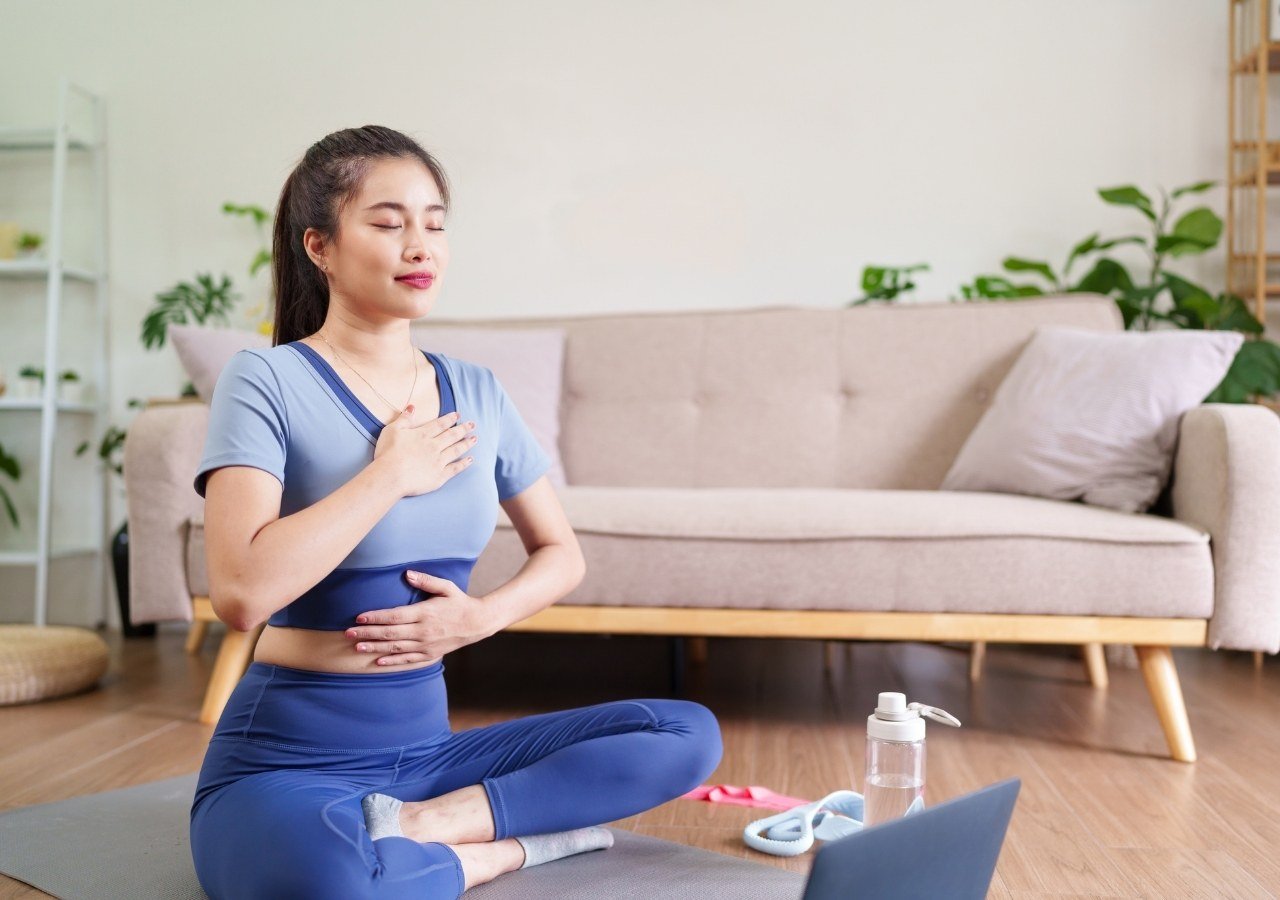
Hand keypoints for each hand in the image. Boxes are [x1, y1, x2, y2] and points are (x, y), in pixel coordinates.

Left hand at [346, 571, 490, 665]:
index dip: (375, 617)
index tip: (359, 618)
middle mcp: (423, 631)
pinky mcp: (430, 654)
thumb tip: (407, 574)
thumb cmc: (459, 602)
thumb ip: (426, 580)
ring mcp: (426, 645)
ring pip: (395, 648)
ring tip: (357, 648)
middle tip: (348, 634)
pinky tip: (378, 661)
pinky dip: (392, 661)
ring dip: (375, 648)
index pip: (394, 616)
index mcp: (425, 613)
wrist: (477, 623)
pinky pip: (407, 660)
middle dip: (367, 634)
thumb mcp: (446, 587)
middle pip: (390, 634)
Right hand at [374, 405, 478, 497]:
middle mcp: (433, 446)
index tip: (458, 415)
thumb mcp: (392, 430)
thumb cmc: (388, 453)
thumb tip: (412, 407)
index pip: (440, 424)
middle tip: (473, 424)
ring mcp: (438, 461)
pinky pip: (455, 468)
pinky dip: (463, 464)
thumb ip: (404, 419)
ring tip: (475, 439)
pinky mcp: (439, 476)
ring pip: (456, 450)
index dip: (450, 419)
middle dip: (463, 429)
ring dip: (466, 444)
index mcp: (423, 435)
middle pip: (452, 435)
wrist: (391, 476)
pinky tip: (470, 460)